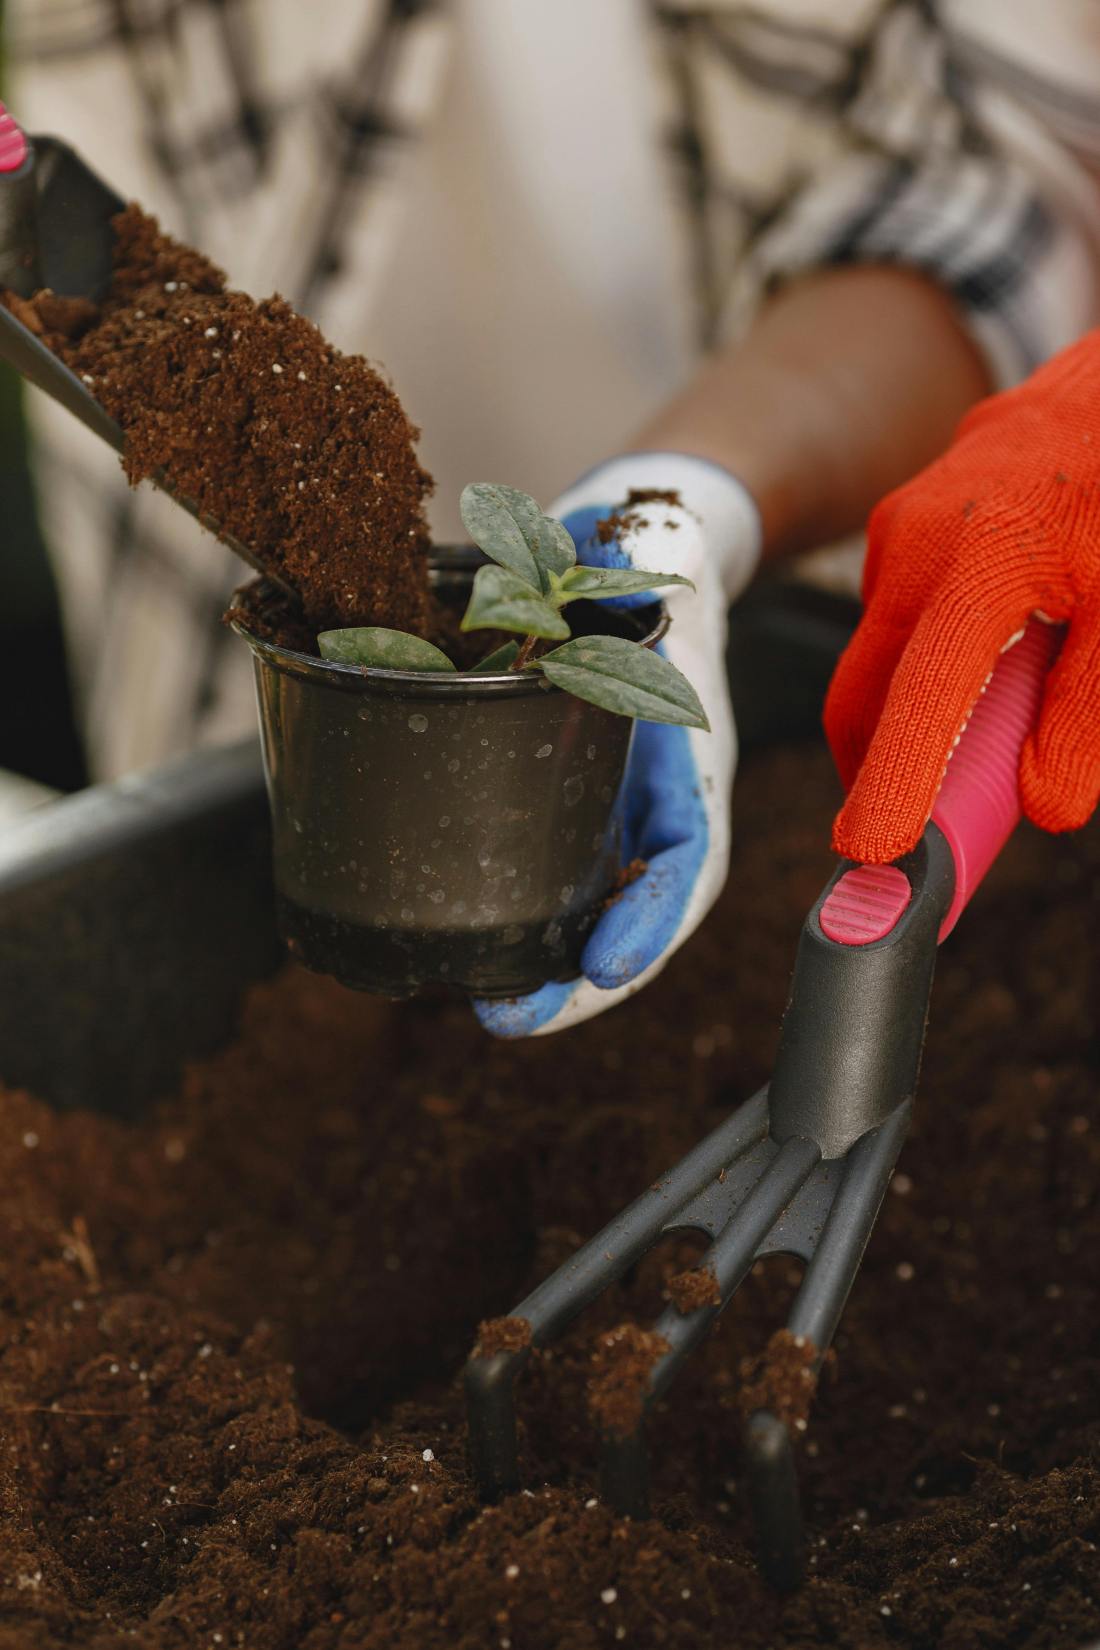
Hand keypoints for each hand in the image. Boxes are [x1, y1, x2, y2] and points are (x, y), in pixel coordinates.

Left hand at [474, 452, 760, 1036]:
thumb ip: (621, 627)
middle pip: (627, 917)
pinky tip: (461, 936)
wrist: (628, 547)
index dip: (645, 928)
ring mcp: (606, 808)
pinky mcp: (558, 798)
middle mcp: (650, 806)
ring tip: (482, 1001)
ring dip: (539, 966)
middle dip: (570, 982)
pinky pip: (544, 873)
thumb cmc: (645, 570)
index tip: (598, 969)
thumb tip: (595, 640)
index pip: (684, 872)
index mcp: (689, 772)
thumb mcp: (644, 597)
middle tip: (505, 1017)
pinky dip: (510, 915)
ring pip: (584, 909)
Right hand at [826, 330, 1099, 864]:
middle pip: (865, 693)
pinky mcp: (901, 525)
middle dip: (878, 769)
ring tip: (980, 729)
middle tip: (910, 830)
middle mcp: (915, 542)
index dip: (894, 784)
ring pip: (882, 657)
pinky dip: (928, 662)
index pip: (923, 698)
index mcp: (981, 560)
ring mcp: (898, 529)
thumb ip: (1091, 710)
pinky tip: (988, 657)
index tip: (873, 853)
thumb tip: (1046, 806)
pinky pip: (898, 618)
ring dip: (912, 711)